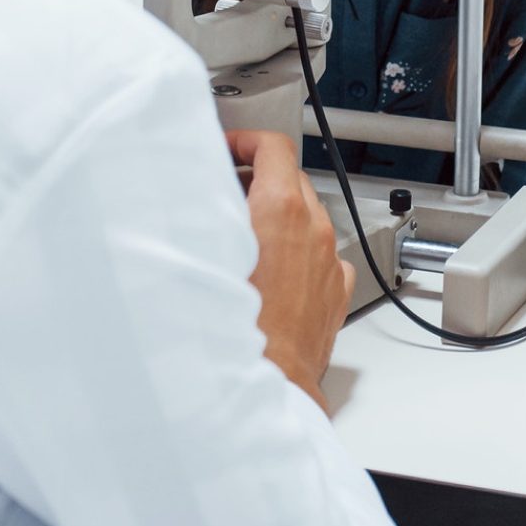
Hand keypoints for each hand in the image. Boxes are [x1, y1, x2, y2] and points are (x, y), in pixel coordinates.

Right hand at [226, 129, 354, 414]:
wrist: (268, 384)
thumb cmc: (235, 329)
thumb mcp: (204, 254)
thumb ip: (202, 213)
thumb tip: (189, 193)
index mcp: (281, 210)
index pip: (274, 146)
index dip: (247, 141)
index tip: (229, 149)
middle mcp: (313, 229)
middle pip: (291, 177)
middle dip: (259, 177)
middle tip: (226, 190)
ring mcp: (328, 259)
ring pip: (307, 215)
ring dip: (279, 214)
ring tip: (245, 233)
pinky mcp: (336, 289)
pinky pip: (319, 252)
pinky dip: (298, 249)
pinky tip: (272, 268)